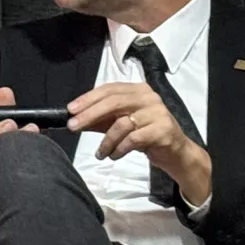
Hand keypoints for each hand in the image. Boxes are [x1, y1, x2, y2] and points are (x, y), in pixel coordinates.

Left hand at [69, 80, 211, 204]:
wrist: (173, 152)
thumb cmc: (143, 135)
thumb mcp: (118, 124)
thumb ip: (98, 119)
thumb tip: (72, 118)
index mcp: (137, 90)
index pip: (109, 89)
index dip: (88, 99)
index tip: (70, 110)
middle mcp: (149, 97)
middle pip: (114, 102)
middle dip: (90, 114)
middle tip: (72, 127)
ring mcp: (158, 112)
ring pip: (122, 123)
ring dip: (106, 141)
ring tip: (101, 153)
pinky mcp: (163, 130)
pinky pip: (133, 139)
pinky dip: (119, 149)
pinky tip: (114, 155)